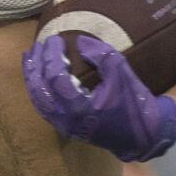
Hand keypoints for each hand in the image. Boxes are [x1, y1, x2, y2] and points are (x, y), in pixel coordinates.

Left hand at [22, 34, 175, 161]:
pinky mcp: (65, 127)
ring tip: (31, 56)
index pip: (54, 78)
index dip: (51, 55)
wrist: (144, 137)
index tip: (54, 38)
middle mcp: (65, 119)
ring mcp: (63, 125)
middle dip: (36, 64)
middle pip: (39, 88)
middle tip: (39, 44)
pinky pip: (43, 106)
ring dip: (32, 76)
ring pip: (37, 99)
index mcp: (79, 108)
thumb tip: (79, 41)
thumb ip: (102, 56)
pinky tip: (36, 76)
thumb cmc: (135, 105)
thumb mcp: (123, 75)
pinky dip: (36, 88)